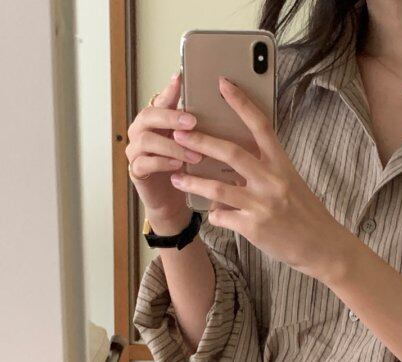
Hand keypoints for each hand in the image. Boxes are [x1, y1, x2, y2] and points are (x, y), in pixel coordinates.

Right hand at [125, 72, 204, 223]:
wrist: (173, 202)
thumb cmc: (185, 170)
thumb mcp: (195, 146)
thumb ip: (198, 128)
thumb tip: (225, 109)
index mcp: (157, 120)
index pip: (160, 99)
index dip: (169, 90)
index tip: (180, 79)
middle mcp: (142, 131)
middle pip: (148, 115)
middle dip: (171, 117)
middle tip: (193, 123)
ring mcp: (136, 150)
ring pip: (146, 140)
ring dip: (172, 146)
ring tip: (193, 154)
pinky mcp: (136, 170)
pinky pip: (144, 163)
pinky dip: (162, 163)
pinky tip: (178, 166)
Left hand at [168, 75, 348, 280]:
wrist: (322, 247)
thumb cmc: (305, 213)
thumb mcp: (291, 182)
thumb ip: (266, 170)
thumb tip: (234, 166)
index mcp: (282, 164)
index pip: (260, 125)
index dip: (240, 103)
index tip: (222, 84)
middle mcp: (271, 181)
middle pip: (230, 154)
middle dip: (200, 142)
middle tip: (178, 134)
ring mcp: (261, 205)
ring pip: (217, 189)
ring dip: (192, 182)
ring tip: (176, 178)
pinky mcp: (253, 228)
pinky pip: (222, 217)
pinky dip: (213, 215)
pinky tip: (213, 214)